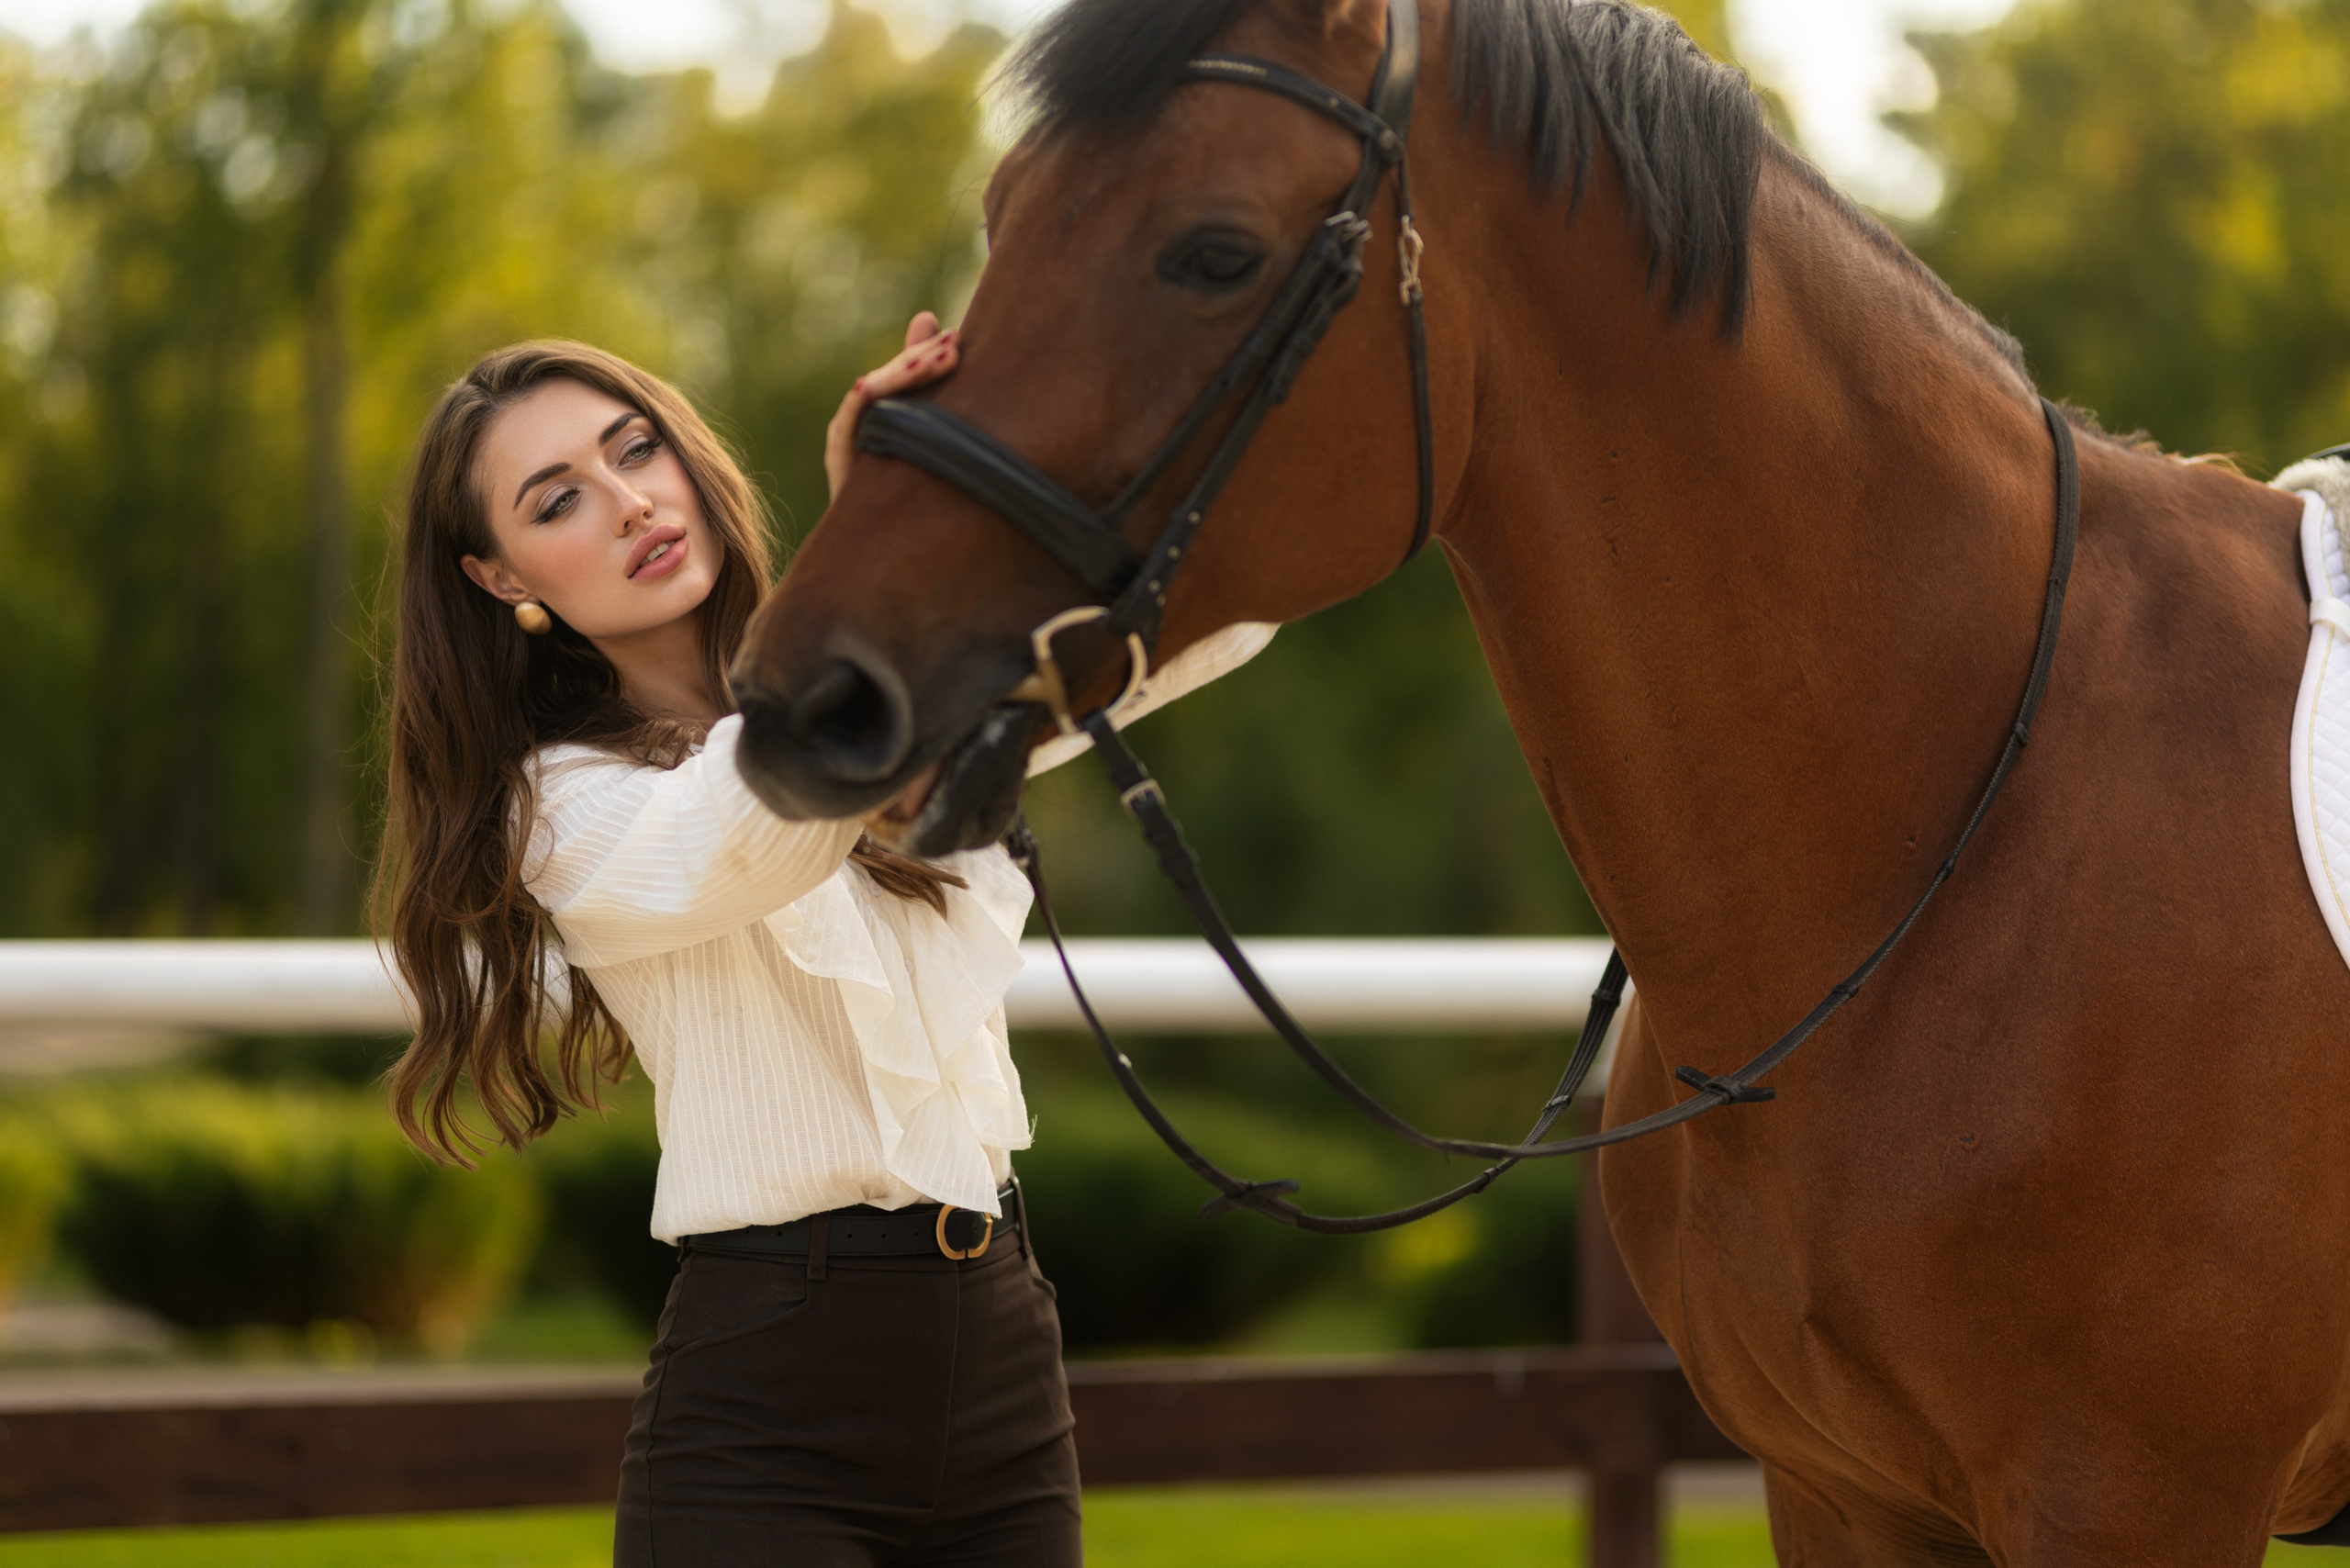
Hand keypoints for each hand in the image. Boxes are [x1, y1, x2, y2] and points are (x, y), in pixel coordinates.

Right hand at [825, 311, 959, 501]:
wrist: (879, 546)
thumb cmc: (905, 493)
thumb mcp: (923, 442)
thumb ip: (928, 394)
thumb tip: (945, 343)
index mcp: (885, 410)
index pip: (905, 372)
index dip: (927, 354)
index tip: (957, 340)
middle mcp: (865, 418)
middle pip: (889, 379)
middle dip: (919, 360)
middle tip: (952, 347)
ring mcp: (848, 435)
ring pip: (869, 396)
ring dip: (897, 378)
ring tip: (924, 364)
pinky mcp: (838, 459)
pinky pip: (846, 428)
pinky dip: (855, 404)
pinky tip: (865, 387)